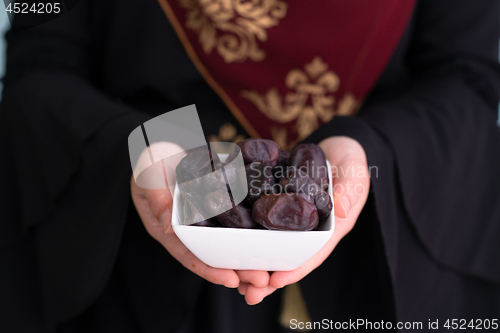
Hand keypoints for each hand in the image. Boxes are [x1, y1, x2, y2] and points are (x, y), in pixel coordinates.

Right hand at [130, 142, 269, 293]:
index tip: (232, 280)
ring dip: (248, 255)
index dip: (210, 269)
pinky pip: (234, 220)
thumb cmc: (150, 159)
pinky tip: (269, 237)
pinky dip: (250, 230)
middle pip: (214, 254)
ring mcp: (203, 217)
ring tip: (272, 267)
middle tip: (263, 279)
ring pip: (227, 242)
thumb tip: (170, 226)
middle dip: (238, 269)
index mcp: (168, 228)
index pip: (189, 255)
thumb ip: (158, 199)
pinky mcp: (217, 204)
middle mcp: (188, 228)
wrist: (163, 143)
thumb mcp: (149, 176)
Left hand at [238, 136, 369, 302]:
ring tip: (234, 278)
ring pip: (273, 245)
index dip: (296, 269)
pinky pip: (262, 222)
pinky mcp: (279, 206)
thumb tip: (341, 212)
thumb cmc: (350, 159)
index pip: (314, 253)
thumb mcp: (354, 172)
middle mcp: (310, 228)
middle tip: (247, 292)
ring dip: (256, 262)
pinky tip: (230, 240)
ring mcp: (293, 219)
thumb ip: (349, 190)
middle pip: (289, 257)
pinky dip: (248, 232)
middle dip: (270, 276)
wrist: (337, 145)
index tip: (275, 282)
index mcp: (330, 227)